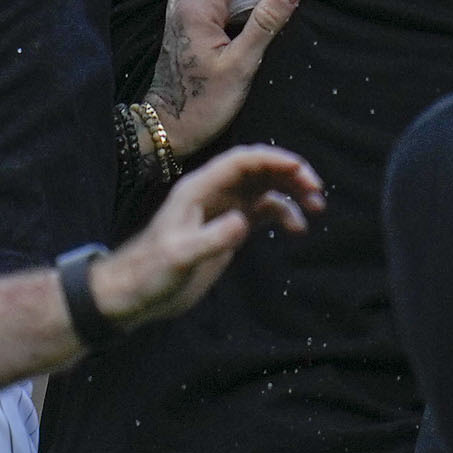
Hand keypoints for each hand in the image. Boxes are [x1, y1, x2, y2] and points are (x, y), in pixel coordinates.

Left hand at [93, 145, 322, 328]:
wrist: (135, 293)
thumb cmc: (150, 273)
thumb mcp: (180, 257)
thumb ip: (212, 239)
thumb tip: (244, 222)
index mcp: (199, 189)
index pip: (241, 161)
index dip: (273, 159)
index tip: (301, 170)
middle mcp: (213, 193)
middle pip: (258, 170)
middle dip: (290, 174)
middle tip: (316, 191)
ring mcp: (222, 210)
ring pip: (264, 188)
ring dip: (292, 192)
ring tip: (317, 207)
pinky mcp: (228, 229)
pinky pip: (263, 211)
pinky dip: (283, 214)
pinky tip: (297, 229)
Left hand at [151, 0, 300, 156]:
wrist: (168, 126)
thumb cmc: (206, 102)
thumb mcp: (243, 63)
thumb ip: (266, 22)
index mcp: (200, 7)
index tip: (277, 8)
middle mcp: (185, 3)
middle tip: (266, 14)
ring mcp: (177, 13)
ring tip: (249, 20)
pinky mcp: (176, 26)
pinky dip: (216, 1)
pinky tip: (225, 23)